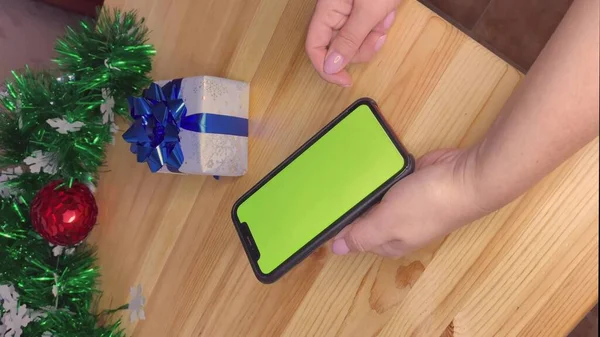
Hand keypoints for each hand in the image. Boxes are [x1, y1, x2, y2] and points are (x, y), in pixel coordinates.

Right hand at [306, 0, 401, 86]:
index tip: (346, 80)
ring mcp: (349, 8)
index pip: (315, 48)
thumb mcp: (368, 10)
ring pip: (357, 38)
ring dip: (375, 34)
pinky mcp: (364, 6)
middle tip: (378, 35)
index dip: (327, 69)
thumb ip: (349, 39)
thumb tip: (330, 67)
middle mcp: (334, 10)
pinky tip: (390, 8)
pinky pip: (369, 26)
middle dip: (362, 47)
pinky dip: (381, 22)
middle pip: (339, 46)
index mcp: (328, 10)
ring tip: (387, 13)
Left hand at [332, 149, 487, 256]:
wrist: (465, 177)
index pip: (354, 237)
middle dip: (348, 204)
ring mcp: (402, 203)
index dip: (337, 225)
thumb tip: (336, 250)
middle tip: (325, 186)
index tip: (317, 209)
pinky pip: (384, 179)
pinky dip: (375, 173)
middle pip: (362, 216)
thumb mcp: (388, 222)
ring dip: (361, 186)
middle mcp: (394, 226)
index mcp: (388, 242)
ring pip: (372, 196)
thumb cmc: (428, 204)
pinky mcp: (408, 182)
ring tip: (339, 173)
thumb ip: (362, 235)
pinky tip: (363, 164)